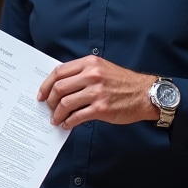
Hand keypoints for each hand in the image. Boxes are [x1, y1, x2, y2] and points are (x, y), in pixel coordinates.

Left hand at [37, 56, 155, 128]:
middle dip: (49, 101)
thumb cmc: (123, 82)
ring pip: (65, 103)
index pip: (59, 72)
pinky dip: (68, 122)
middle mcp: (92, 75)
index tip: (41, 94)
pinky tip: (67, 124)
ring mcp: (97, 92)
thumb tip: (59, 86)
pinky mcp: (102, 108)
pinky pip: (77, 117)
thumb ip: (82, 73)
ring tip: (56, 119)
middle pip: (59, 88)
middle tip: (48, 108)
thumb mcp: (102, 68)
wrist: (146, 94)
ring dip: (57, 114)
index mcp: (89, 63)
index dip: (46, 85)